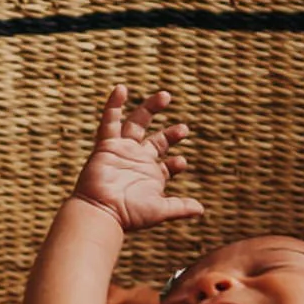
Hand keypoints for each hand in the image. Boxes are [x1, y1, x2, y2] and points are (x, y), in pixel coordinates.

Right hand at [69, 85, 205, 232]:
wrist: (102, 212)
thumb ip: (180, 207)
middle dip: (170, 134)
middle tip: (185, 128)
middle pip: (156, 141)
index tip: (181, 162)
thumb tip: (201, 210)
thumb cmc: (129, 214)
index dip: (176, 163)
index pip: (167, 165)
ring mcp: (122, 151)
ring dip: (149, 109)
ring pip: (136, 124)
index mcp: (150, 176)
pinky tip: (120, 89)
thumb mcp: (159, 210)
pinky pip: (109, 121)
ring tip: (166, 96)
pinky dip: (113, 105)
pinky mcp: (107, 146)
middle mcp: (137, 161)